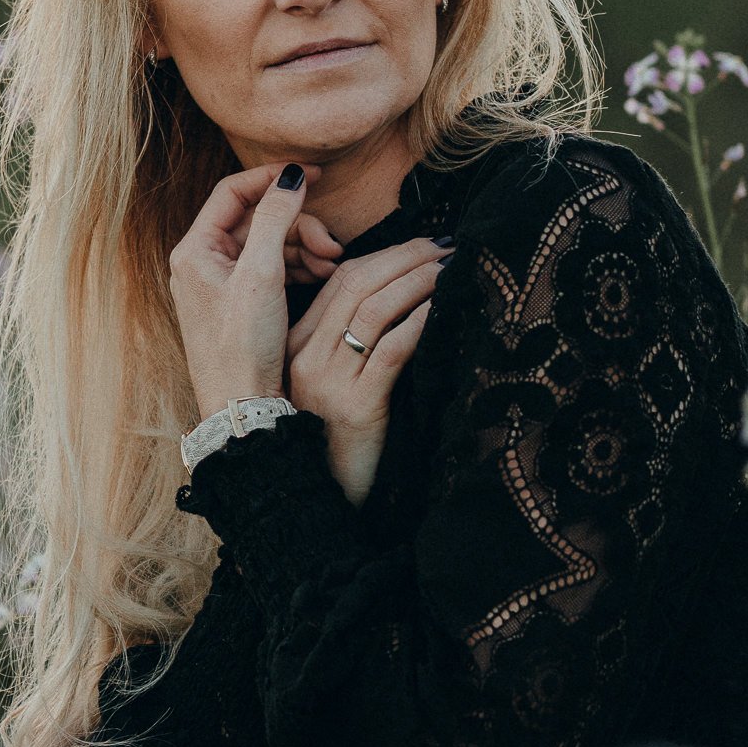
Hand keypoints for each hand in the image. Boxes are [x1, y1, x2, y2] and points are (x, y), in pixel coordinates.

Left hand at [170, 160, 327, 417]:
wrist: (243, 407)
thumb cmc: (243, 346)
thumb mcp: (262, 275)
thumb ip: (276, 219)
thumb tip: (292, 176)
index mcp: (195, 250)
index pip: (234, 192)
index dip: (274, 179)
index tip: (315, 176)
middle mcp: (203, 263)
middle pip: (257, 220)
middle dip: (299, 226)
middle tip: (332, 245)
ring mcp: (221, 285)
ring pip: (269, 245)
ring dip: (304, 248)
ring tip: (332, 266)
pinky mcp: (240, 306)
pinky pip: (272, 271)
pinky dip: (299, 269)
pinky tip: (323, 278)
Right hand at [286, 235, 449, 505]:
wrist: (322, 502)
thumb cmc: (340, 443)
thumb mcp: (337, 385)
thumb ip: (354, 345)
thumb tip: (402, 300)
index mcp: (296, 346)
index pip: (341, 281)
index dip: (385, 254)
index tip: (423, 244)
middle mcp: (305, 357)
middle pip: (357, 284)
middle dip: (406, 257)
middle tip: (446, 244)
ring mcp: (327, 381)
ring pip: (373, 309)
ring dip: (417, 280)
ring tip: (451, 267)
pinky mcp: (356, 407)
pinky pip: (390, 349)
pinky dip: (419, 320)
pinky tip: (442, 306)